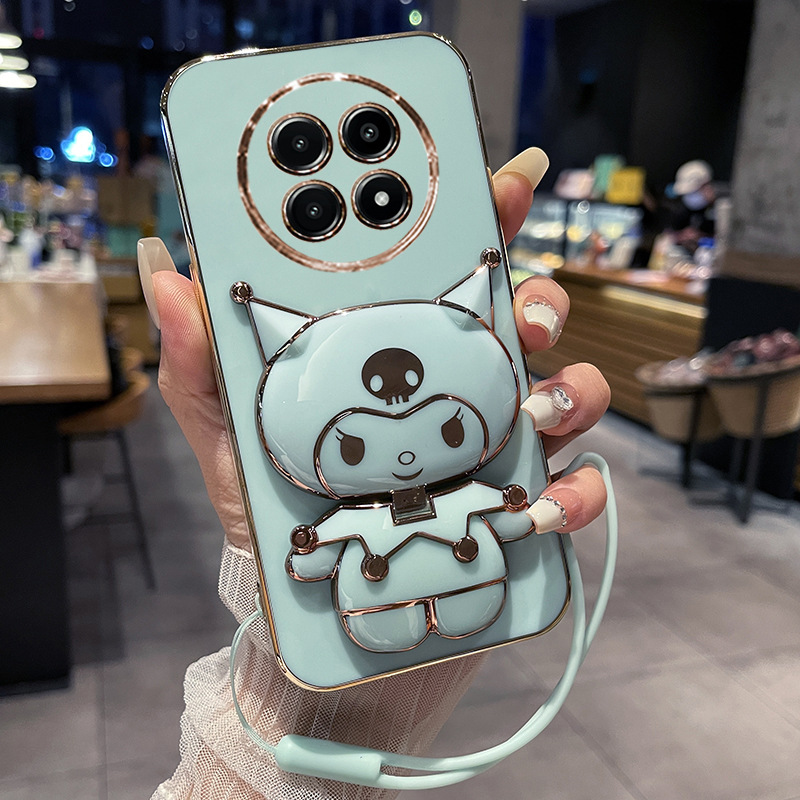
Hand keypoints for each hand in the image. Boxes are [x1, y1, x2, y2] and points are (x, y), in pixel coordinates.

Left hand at [143, 147, 609, 548]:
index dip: (482, 216)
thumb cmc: (272, 510)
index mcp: (396, 354)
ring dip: (572, 389)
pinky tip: (548, 504)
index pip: (447, 270)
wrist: (306, 603)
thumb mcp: (228, 432)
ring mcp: (494, 443)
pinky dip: (579, 491)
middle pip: (525, 317)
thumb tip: (169, 278)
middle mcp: (454, 387)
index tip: (502, 182)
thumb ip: (203, 362)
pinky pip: (574, 485)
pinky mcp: (517, 504)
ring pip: (568, 390)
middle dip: (542, 298)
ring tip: (542, 408)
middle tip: (526, 313)